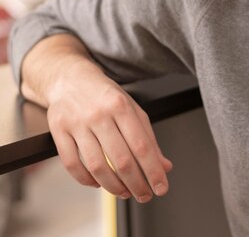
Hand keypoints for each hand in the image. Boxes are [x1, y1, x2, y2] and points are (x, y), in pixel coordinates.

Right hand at [46, 62, 172, 202]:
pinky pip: (72, 164)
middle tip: (144, 194)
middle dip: (136, 183)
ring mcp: (77, 123)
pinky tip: (98, 183)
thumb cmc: (106, 96)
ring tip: (124, 192)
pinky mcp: (58, 131)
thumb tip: (164, 166)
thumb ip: (148, 138)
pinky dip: (86, 180)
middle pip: (120, 159)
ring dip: (113, 186)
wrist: (71, 79)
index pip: (141, 146)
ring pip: (96, 165)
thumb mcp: (132, 110)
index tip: (161, 187)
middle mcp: (99, 114)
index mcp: (121, 106)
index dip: (153, 170)